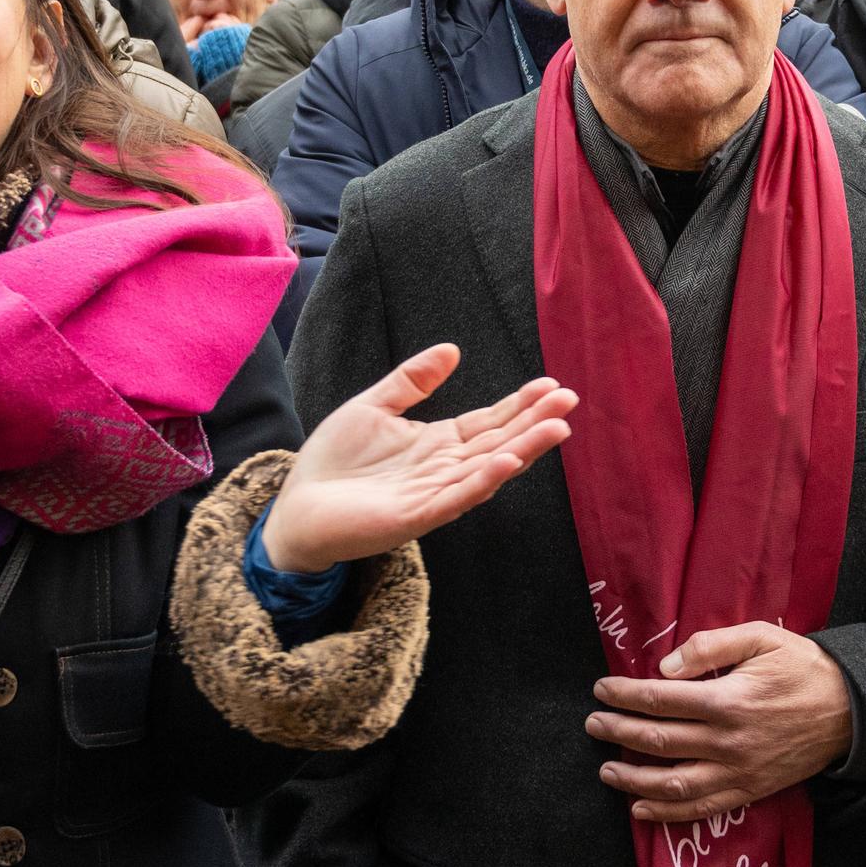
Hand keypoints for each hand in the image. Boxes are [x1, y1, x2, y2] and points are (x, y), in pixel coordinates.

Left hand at [262, 346, 574, 574]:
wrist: (296, 508)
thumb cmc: (333, 462)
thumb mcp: (373, 407)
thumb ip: (411, 381)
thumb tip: (452, 349)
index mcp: (437, 443)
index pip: (489, 421)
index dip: (520, 404)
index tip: (551, 384)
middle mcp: (444, 469)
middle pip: (499, 442)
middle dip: (535, 422)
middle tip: (569, 400)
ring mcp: (433, 494)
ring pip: (487, 470)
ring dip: (523, 450)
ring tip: (557, 428)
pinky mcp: (415, 517)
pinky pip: (455, 497)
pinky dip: (483, 481)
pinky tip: (506, 462)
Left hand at [588, 624, 855, 823]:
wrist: (852, 711)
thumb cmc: (804, 668)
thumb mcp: (763, 638)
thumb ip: (712, 645)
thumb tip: (666, 667)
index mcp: (729, 699)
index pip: (661, 700)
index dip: (625, 695)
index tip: (602, 690)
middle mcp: (729, 741)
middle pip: (660, 741)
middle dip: (618, 732)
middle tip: (593, 724)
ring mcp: (739, 772)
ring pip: (674, 784)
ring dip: (634, 779)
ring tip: (607, 769)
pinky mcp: (750, 791)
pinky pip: (702, 809)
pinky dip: (667, 812)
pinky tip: (641, 808)